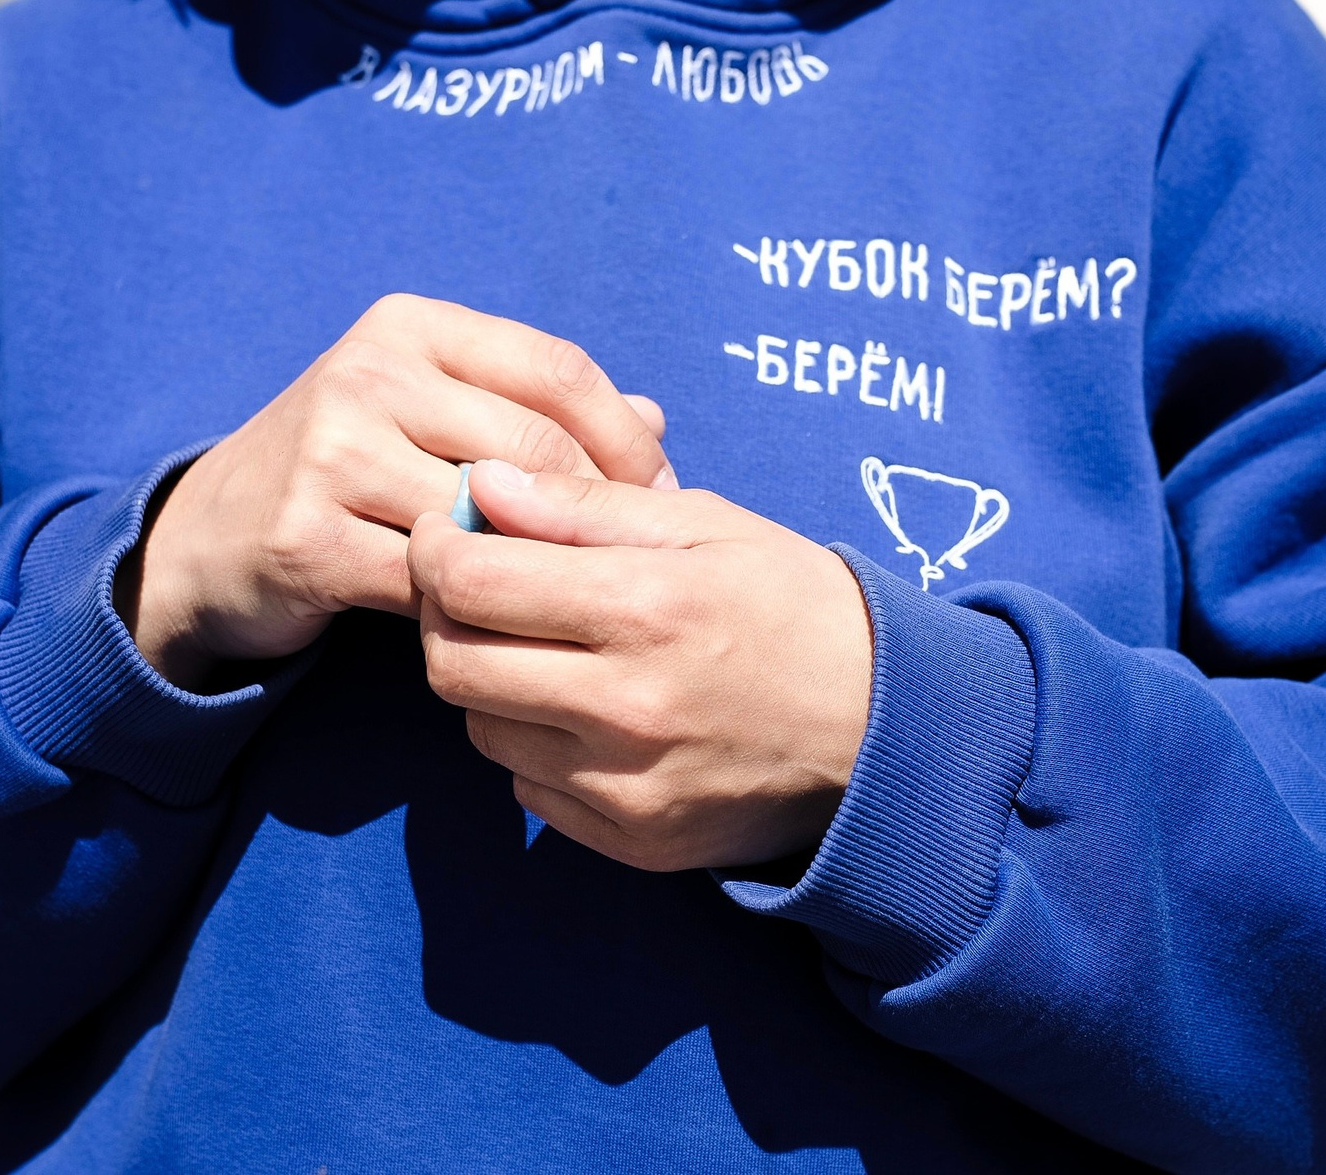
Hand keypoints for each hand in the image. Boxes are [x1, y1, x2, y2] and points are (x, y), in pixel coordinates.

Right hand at [116, 295, 673, 688]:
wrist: (212, 539)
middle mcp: (367, 372)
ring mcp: (330, 452)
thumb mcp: (433, 413)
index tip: (664, 496)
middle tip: (633, 565)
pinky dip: (476, 609)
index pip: (557, 370)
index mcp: (411, 326)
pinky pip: (431, 583)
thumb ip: (535, 408)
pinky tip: (502, 624)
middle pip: (534, 449)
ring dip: (538, 568)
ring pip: (486, 519)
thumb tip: (658, 419)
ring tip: (576, 597)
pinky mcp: (307, 536)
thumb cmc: (350, 473)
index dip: (625, 440)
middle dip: (598, 514)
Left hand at [407, 461, 873, 871]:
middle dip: (444, 615)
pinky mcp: (631, 841)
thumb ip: (583, 506)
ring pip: (482, 728)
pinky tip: (585, 711)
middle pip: (452, 664)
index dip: (435, 547)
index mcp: (647, 609)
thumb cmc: (795, 607)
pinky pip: (527, 789)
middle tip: (475, 585)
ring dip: (488, 681)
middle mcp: (626, 709)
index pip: (471, 583)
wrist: (889, 733)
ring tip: (545, 646)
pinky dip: (535, 744)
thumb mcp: (706, 525)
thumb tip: (482, 485)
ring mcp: (625, 787)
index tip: (445, 530)